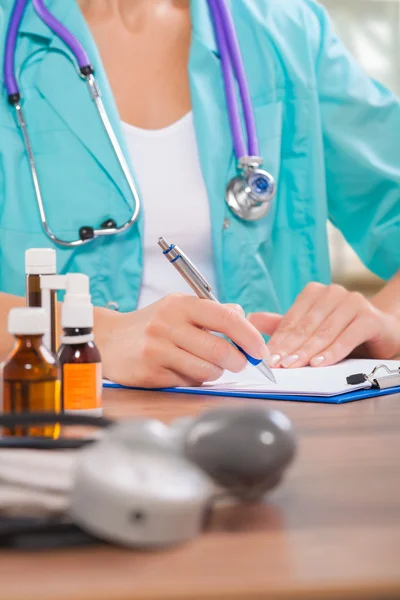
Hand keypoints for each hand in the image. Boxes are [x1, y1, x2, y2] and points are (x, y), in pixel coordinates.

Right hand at [96, 294, 268, 386]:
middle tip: (238, 363)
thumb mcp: (180, 307)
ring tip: (206, 365)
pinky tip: (181, 370)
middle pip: (220, 350)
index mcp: (181, 304)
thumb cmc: (153, 324)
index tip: (260, 351)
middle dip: (238, 362)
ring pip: (207, 370)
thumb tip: (247, 322)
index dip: (250, 337)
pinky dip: (193, 379)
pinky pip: (187, 382)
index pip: (226, 318)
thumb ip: (214, 313)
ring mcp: (157, 349)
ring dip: (215, 372)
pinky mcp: (150, 373)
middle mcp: (168, 323)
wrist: (109, 339)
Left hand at [248, 282, 399, 367]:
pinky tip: (320, 363)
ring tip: (294, 366)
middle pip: (306, 326)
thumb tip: (252, 319)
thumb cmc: (342, 330)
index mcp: (315, 293)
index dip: (278, 340)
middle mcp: (333, 293)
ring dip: (307, 351)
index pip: (291, 320)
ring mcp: (353, 303)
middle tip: (277, 365)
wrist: (382, 331)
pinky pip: (347, 337)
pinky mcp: (369, 318)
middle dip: (290, 348)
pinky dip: (332, 352)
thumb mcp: (311, 329)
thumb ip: (284, 325)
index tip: (266, 358)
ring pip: (324, 332)